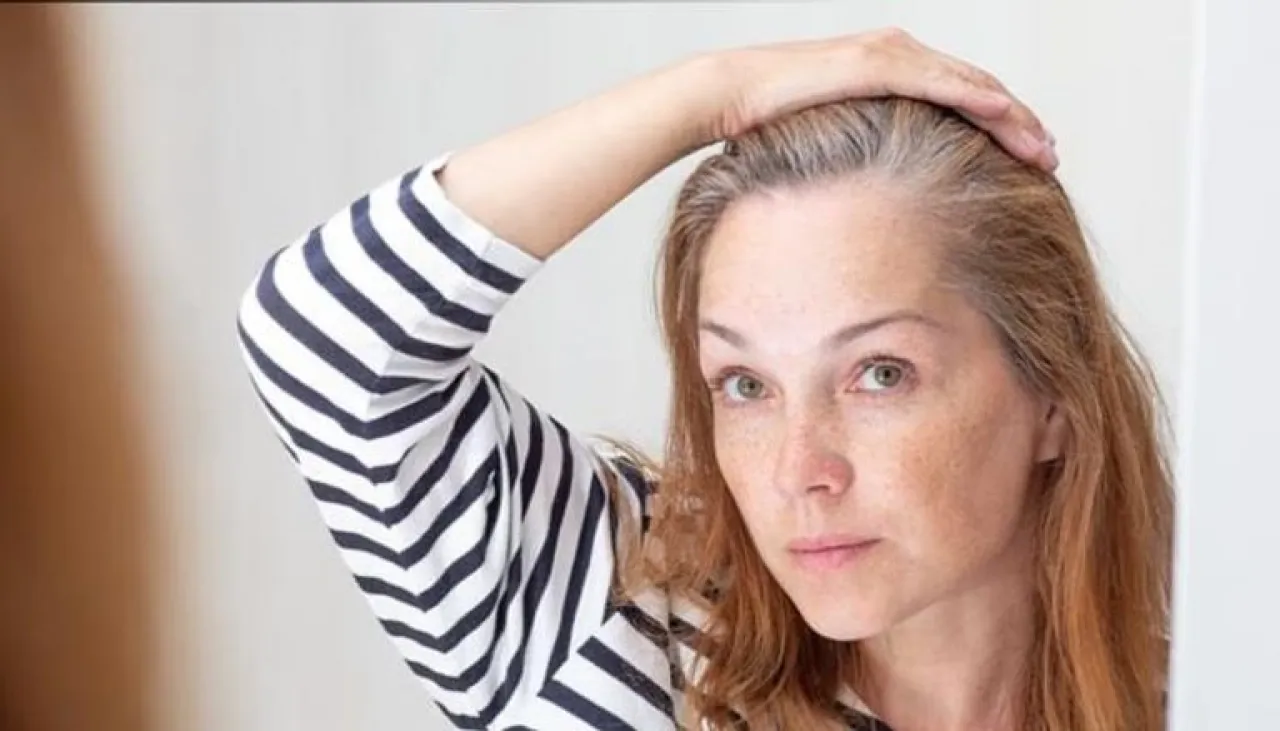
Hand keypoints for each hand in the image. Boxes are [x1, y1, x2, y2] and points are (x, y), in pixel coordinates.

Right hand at [703, 28, 1056, 170]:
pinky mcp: (879, 62)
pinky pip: (944, 83)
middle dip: (1020, 125)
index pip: (960, 98)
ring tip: (1044, 150)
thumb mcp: (827, 142)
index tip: (1025, 160)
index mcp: (890, 71)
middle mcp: (899, 54)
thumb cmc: (766, 124)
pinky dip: (982, 101)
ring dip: (1015, 118)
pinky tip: (1011, 121)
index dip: (999, 128)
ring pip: (973, 86)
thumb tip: (870, 202)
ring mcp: (892, 54)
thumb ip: (858, 155)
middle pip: (979, 91)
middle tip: (1050, 159)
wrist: (727, 93)